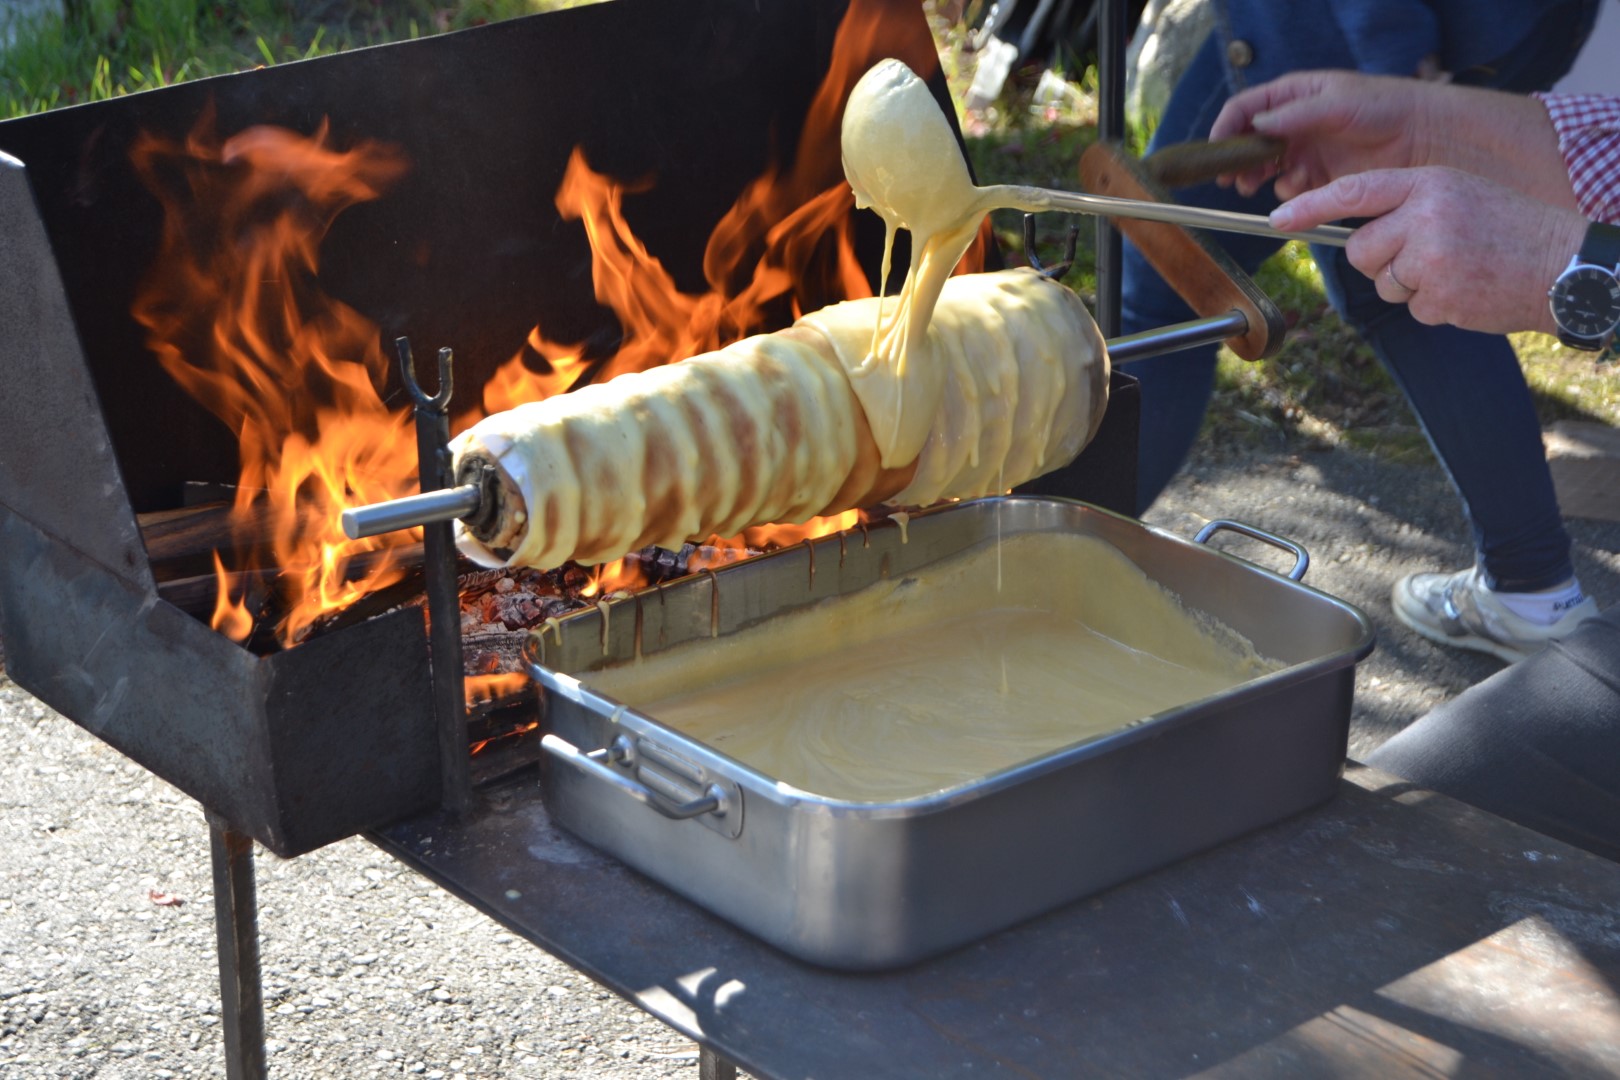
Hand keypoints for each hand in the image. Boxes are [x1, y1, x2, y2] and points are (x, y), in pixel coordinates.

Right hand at [1210, 71, 1429, 198]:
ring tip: (1254, 186)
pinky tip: (1298, 187)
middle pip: (1248, 142)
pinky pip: (1290, 188)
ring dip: (1256, 178)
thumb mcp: (1338, 103)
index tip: (1217, 150)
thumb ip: (1295, 114)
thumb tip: (1255, 124)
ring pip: (1264, 168)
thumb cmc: (1384, 107)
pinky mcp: (1319, 177)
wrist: (1424, 136)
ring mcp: (1305, 151)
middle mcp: (1293, 123)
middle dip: (1236, 160)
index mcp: (1293, 96)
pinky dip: (1287, 191)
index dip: (1226, 127)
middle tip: (1231, 178)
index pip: (1245, 108)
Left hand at [1271, 166, 1585, 334]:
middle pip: (1360, 250)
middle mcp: (1426, 215)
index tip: (1278, 219)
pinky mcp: (1439, 296)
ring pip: (1382, 283)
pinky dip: (1433, 306)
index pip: (1356, 191)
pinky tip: (1466, 290)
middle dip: (1381, 261)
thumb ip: (1409, 207)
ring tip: (1455, 270)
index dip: (1311, 206)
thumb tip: (1355, 237)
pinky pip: (1411, 308)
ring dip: (1409, 286)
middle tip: (1427, 256)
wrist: (1564, 263)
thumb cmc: (1508, 229)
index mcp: (1430, 182)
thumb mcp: (1459, 196)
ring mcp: (1432, 257)